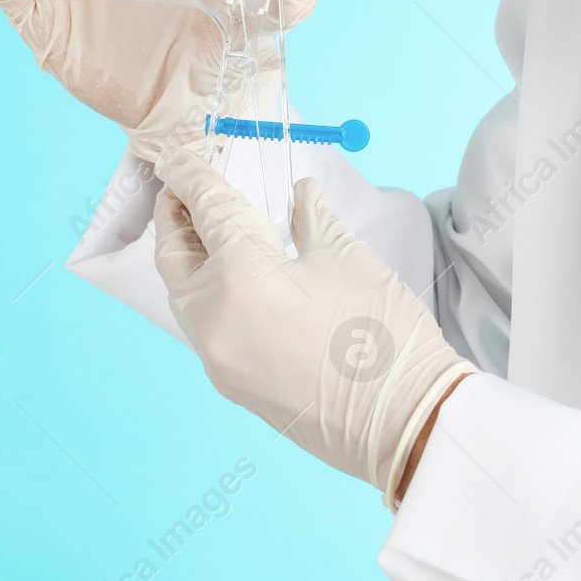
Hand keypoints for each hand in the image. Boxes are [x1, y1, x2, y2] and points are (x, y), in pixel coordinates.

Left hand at [153, 154, 477, 501]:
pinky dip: (206, 293)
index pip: (205, 210)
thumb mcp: (350, 261)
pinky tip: (234, 279)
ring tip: (209, 230)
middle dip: (176, 217)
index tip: (178, 156)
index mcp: (241, 275)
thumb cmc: (386, 337)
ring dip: (189, 258)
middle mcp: (213, 317)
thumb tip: (300, 192)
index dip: (191, 176)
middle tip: (185, 189)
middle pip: (174, 255)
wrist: (405, 423)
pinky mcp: (229, 383)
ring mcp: (217, 357)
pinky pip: (202, 325)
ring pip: (182, 294)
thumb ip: (312, 222)